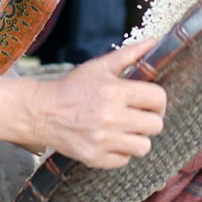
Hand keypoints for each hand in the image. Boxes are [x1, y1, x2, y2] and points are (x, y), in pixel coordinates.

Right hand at [30, 40, 166, 168]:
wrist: (42, 112)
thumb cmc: (73, 87)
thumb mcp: (99, 66)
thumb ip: (129, 54)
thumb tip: (154, 41)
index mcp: (115, 92)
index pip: (158, 98)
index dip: (159, 100)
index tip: (151, 102)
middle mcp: (112, 117)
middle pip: (156, 125)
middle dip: (151, 119)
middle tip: (140, 116)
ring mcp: (103, 140)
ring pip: (144, 146)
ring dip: (138, 137)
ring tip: (126, 129)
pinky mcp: (95, 157)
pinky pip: (124, 160)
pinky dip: (121, 152)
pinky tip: (110, 140)